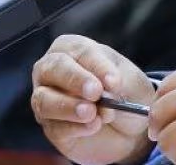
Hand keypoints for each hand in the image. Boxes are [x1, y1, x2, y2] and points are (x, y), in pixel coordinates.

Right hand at [30, 34, 155, 164]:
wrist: (132, 124)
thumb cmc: (127, 91)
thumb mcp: (132, 80)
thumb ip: (121, 82)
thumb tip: (106, 92)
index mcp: (73, 48)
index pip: (80, 50)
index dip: (98, 66)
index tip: (114, 81)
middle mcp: (52, 71)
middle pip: (52, 68)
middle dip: (75, 80)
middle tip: (96, 93)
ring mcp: (46, 100)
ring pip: (44, 100)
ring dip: (69, 107)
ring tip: (92, 113)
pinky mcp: (51, 127)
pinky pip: (54, 127)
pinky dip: (74, 128)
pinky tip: (93, 127)